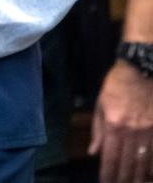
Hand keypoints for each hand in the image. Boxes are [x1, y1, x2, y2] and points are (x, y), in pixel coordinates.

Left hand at [89, 61, 152, 182]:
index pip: (110, 157)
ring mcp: (148, 132)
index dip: (108, 174)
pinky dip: (152, 166)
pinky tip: (150, 174)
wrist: (140, 69)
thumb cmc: (116, 86)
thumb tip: (94, 152)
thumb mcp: (100, 105)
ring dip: (139, 176)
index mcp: (113, 126)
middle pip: (128, 164)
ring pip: (145, 162)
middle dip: (123, 179)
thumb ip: (97, 131)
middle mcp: (131, 132)